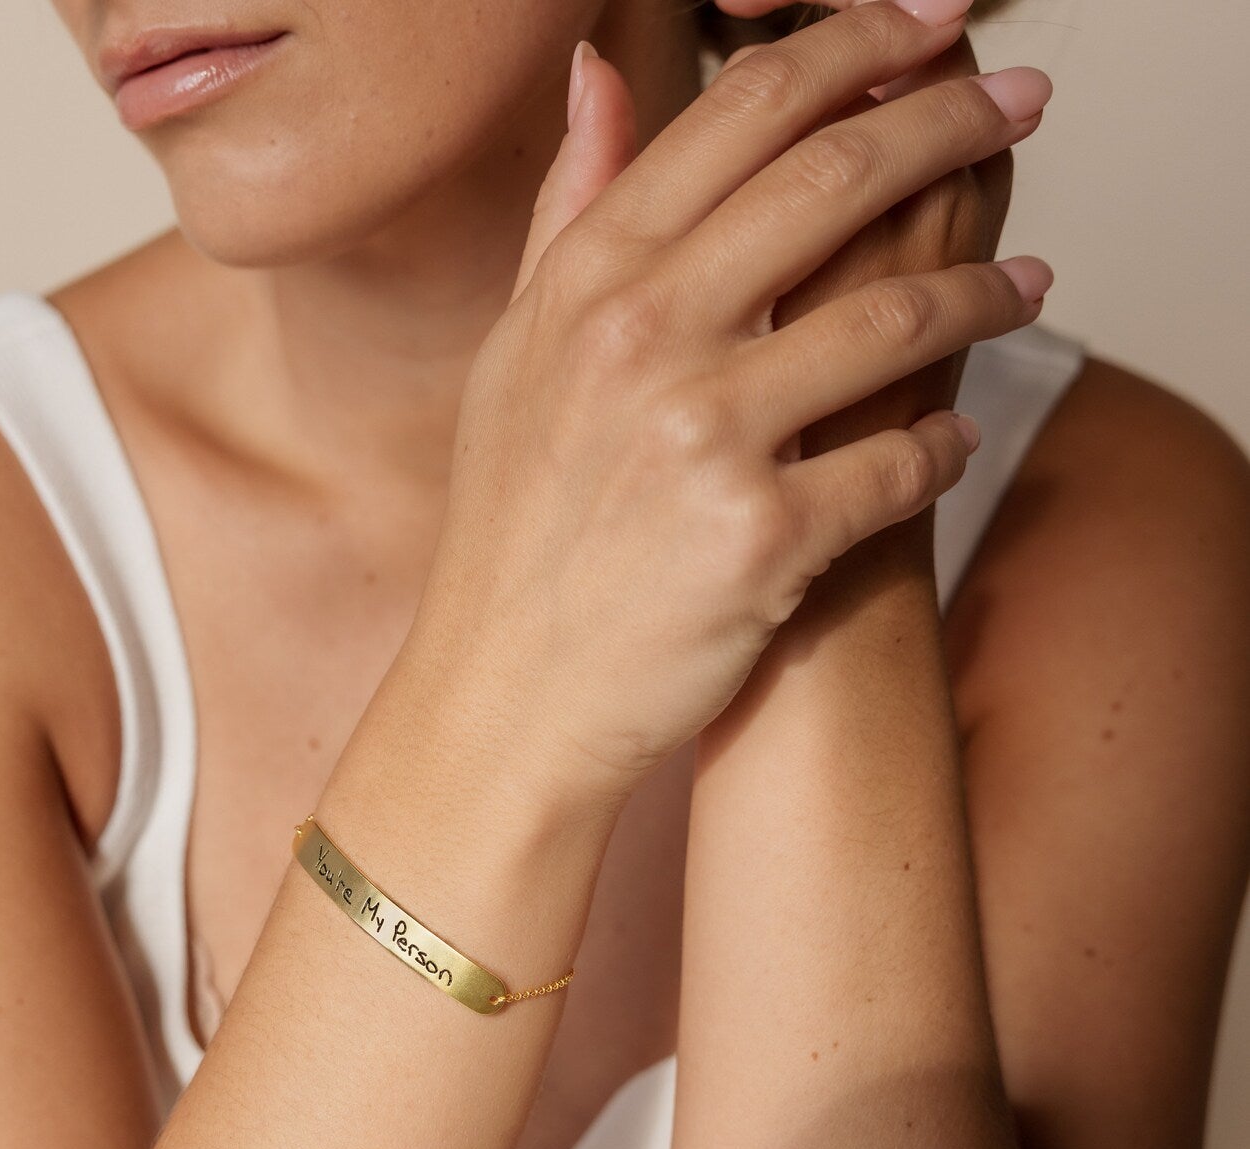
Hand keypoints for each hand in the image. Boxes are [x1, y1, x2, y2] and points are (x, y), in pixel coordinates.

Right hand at [411, 1, 1051, 817]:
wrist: (508, 696)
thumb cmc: (515, 534)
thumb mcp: (516, 357)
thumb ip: (569, 211)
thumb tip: (603, 71)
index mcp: (585, 284)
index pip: (741, 113)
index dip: (855, 49)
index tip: (925, 27)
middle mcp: (640, 341)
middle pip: (837, 179)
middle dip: (956, 124)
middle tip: (1026, 105)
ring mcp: (703, 439)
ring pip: (895, 318)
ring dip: (982, 292)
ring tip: (1023, 287)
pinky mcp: (761, 539)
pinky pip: (902, 463)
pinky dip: (943, 446)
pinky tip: (951, 437)